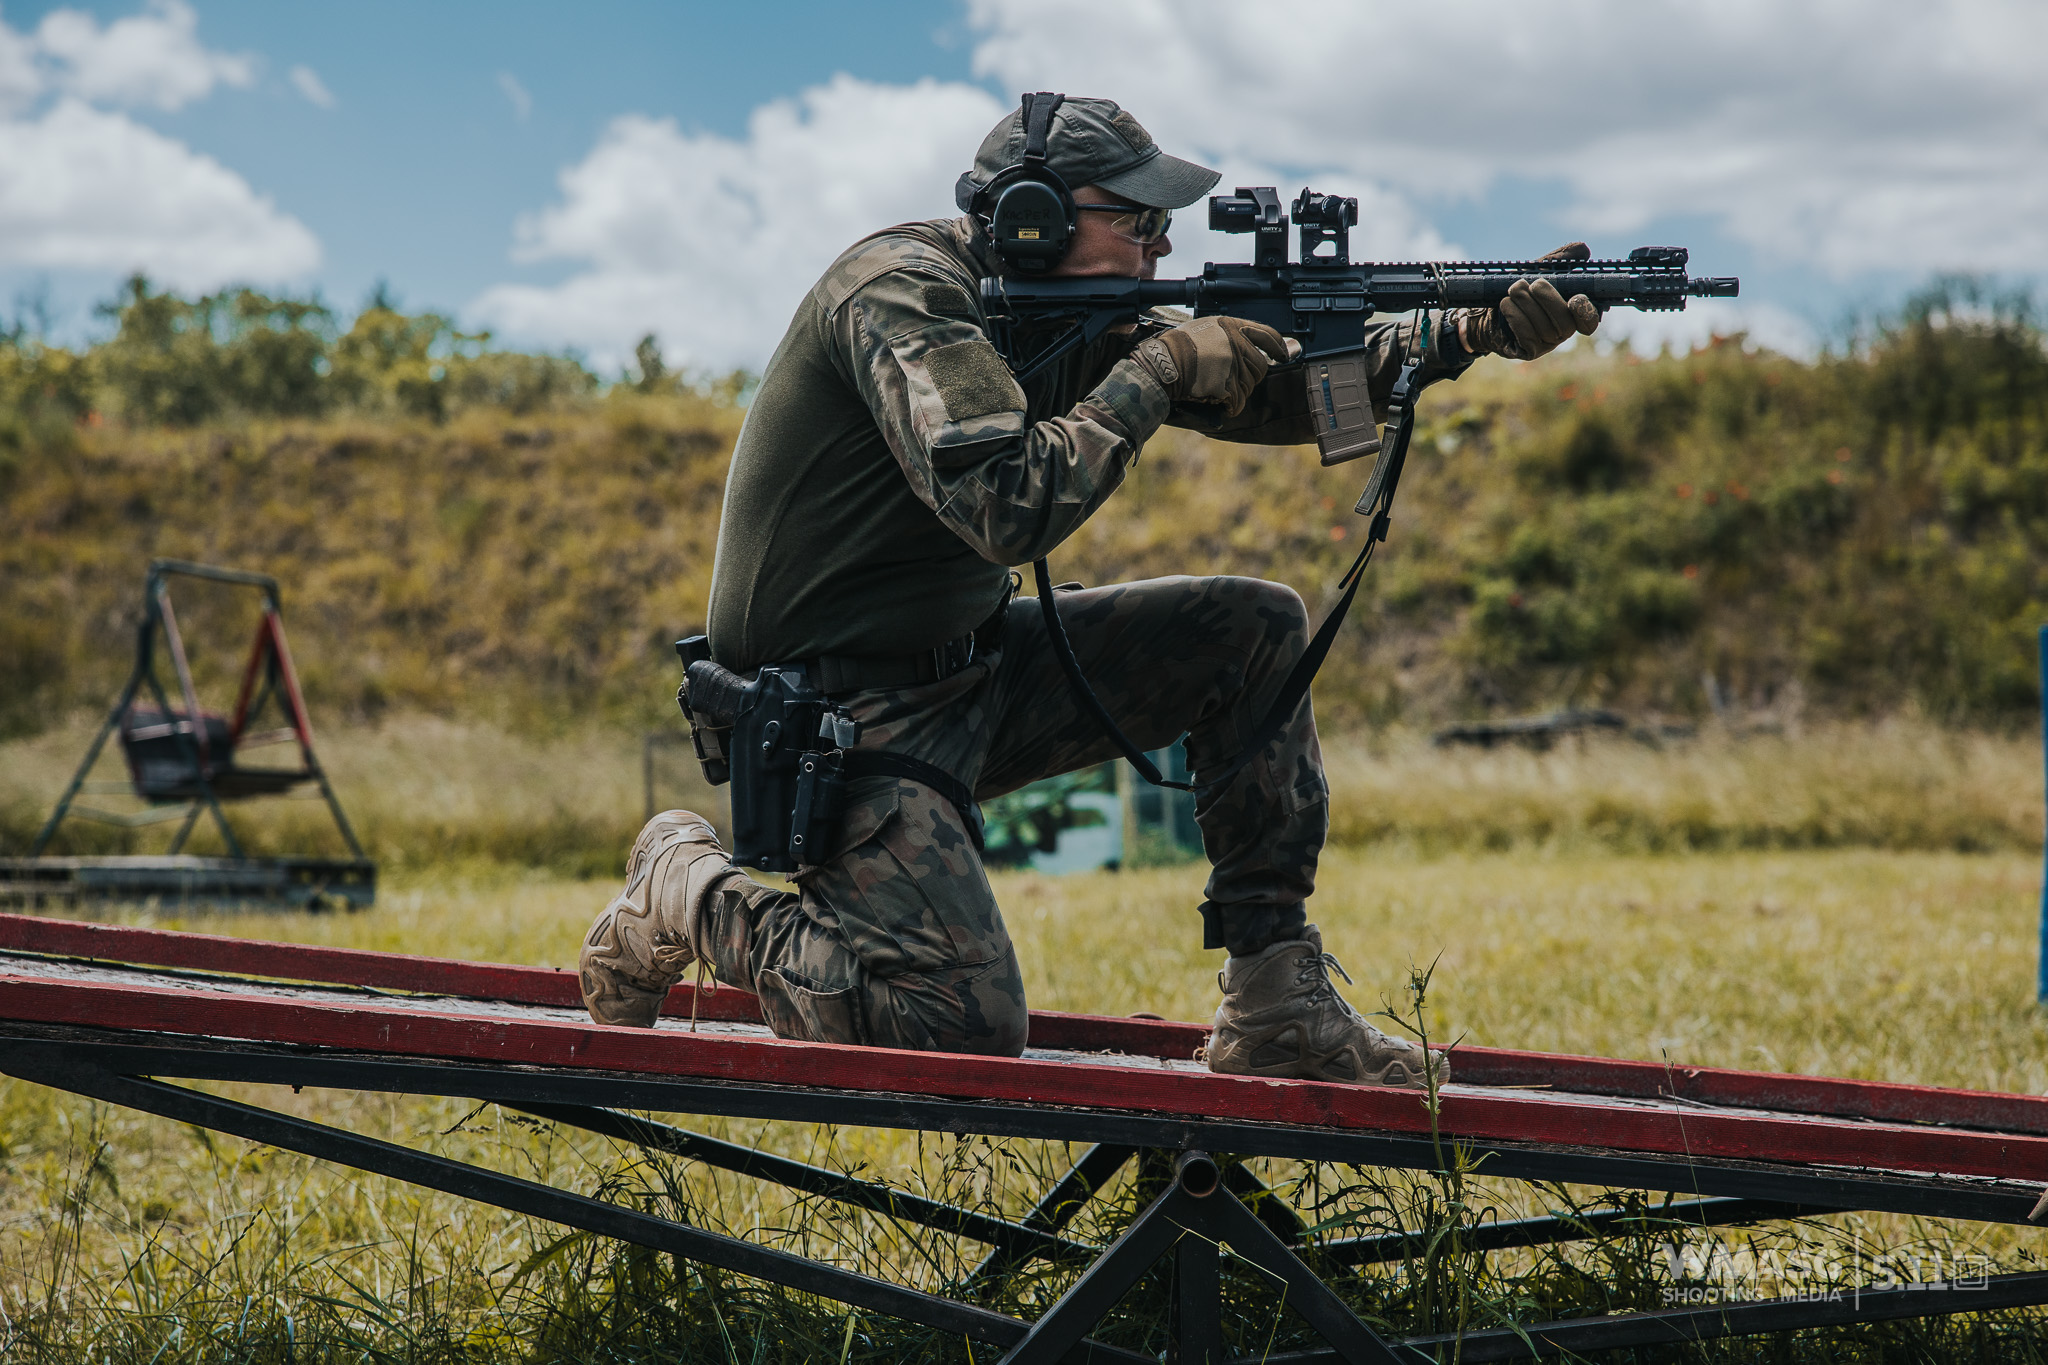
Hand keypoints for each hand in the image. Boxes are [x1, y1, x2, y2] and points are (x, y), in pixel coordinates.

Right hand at [1134, 316, 1300, 416]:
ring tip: (1216, 387)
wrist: (1161, 365)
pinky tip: (1217, 401)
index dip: (1278, 347)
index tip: (1283, 355)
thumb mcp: (1207, 330)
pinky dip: (1230, 406)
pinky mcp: (1227, 384)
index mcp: (1231, 326)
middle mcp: (1236, 342)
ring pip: (1249, 386)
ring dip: (1236, 392)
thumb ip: (1235, 336)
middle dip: (1248, 377)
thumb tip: (1271, 347)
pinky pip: (1238, 402)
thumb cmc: (1177, 349)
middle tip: (1229, 379)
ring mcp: (1232, 363)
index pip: (1267, 335)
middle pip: (1260, 367)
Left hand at [1461, 242, 1601, 359]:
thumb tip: (1582, 250)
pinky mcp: (1529, 352)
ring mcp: (1547, 344)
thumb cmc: (1519, 290)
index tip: (1575, 299)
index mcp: (1571, 311)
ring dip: (1527, 305)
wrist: (1487, 311)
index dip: (1586, 312)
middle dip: (1549, 300)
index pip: (1589, 320)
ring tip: (1514, 290)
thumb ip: (1559, 260)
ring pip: (1545, 330)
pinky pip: (1527, 338)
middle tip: (1534, 284)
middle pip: (1566, 325)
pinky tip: (1506, 305)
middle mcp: (1563, 331)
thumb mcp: (1537, 270)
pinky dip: (1516, 317)